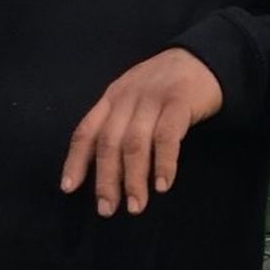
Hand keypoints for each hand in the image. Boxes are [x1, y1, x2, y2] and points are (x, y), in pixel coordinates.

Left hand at [59, 47, 222, 216]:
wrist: (201, 60)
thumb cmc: (163, 87)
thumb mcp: (133, 99)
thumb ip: (118, 125)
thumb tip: (106, 171)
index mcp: (112, 98)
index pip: (86, 131)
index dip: (75, 160)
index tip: (68, 189)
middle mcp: (127, 98)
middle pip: (109, 142)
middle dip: (106, 179)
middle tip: (106, 209)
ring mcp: (153, 99)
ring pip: (135, 143)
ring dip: (134, 178)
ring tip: (136, 206)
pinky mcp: (179, 102)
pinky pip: (167, 136)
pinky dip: (163, 163)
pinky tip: (162, 185)